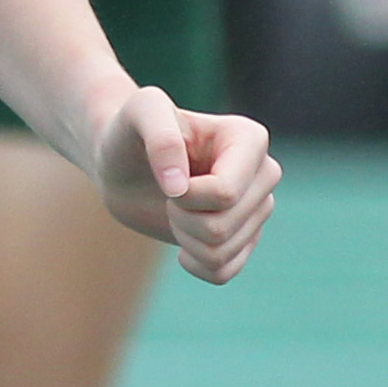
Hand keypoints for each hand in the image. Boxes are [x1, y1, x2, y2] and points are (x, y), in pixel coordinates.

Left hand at [93, 86, 279, 284]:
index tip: (167, 179)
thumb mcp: (138, 113)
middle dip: (181, 218)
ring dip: (184, 239)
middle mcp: (264, 173)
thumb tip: (180, 188)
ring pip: (222, 252)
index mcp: (251, 139)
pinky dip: (195, 264)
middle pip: (223, 226)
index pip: (226, 194)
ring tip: (175, 210)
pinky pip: (223, 272)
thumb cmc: (131, 132)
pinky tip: (183, 241)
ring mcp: (258, 208)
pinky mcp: (244, 238)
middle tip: (168, 194)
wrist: (122, 165)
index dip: (186, 198)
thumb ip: (160, 137)